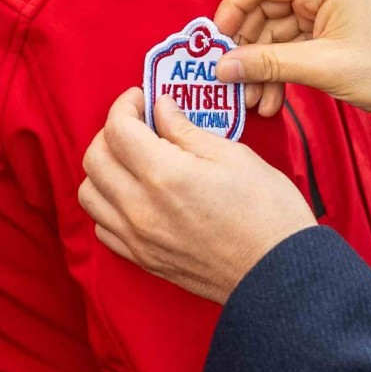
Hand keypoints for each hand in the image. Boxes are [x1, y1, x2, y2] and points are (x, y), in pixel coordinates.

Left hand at [77, 91, 318, 303]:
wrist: (280, 273)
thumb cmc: (268, 212)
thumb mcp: (233, 156)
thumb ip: (186, 130)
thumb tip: (160, 108)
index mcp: (164, 175)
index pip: (117, 128)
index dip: (125, 104)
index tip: (143, 98)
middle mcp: (141, 208)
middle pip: (94, 158)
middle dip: (111, 131)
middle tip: (139, 125)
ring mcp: (139, 238)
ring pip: (90, 194)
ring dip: (104, 169)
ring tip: (134, 160)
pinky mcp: (144, 259)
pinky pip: (103, 227)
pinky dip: (109, 204)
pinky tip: (136, 195)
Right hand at [211, 0, 370, 121]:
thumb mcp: (324, 69)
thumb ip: (269, 64)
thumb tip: (222, 66)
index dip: (233, 8)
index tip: (217, 43)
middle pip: (265, 6)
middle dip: (247, 47)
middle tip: (232, 81)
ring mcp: (329, 7)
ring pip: (277, 30)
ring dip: (263, 65)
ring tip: (254, 101)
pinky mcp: (333, 28)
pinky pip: (294, 43)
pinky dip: (281, 68)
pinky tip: (273, 99)